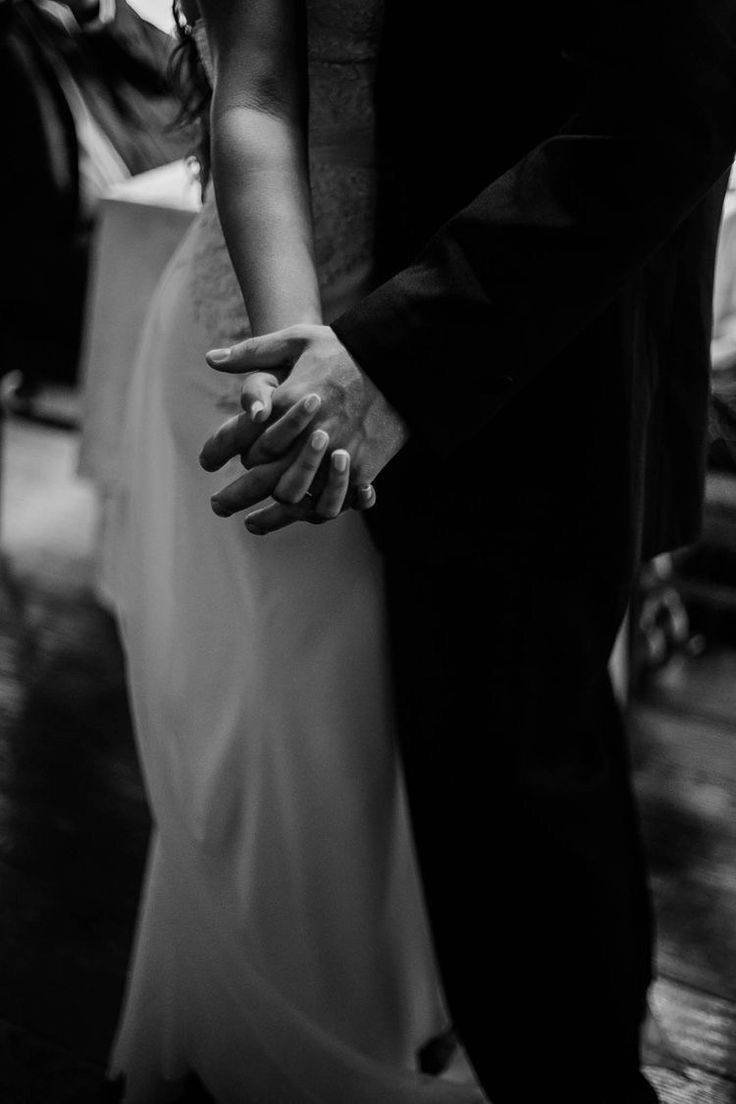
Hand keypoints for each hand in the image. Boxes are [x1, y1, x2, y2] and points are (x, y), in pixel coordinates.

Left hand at [200, 324, 408, 529]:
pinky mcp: (361, 469)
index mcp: (285, 403)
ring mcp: (335, 455)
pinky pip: (330, 501)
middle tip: (216, 506)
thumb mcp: (297, 339)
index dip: (219, 452)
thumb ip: (251, 352)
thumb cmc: (345, 350)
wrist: (400, 363)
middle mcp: (306, 433)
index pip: (242, 438)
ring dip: (270, 516)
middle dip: (234, 496)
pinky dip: (311, 513)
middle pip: (260, 477)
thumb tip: (210, 359)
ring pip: (292, 497)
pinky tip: (298, 517)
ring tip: (252, 523)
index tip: (206, 461)